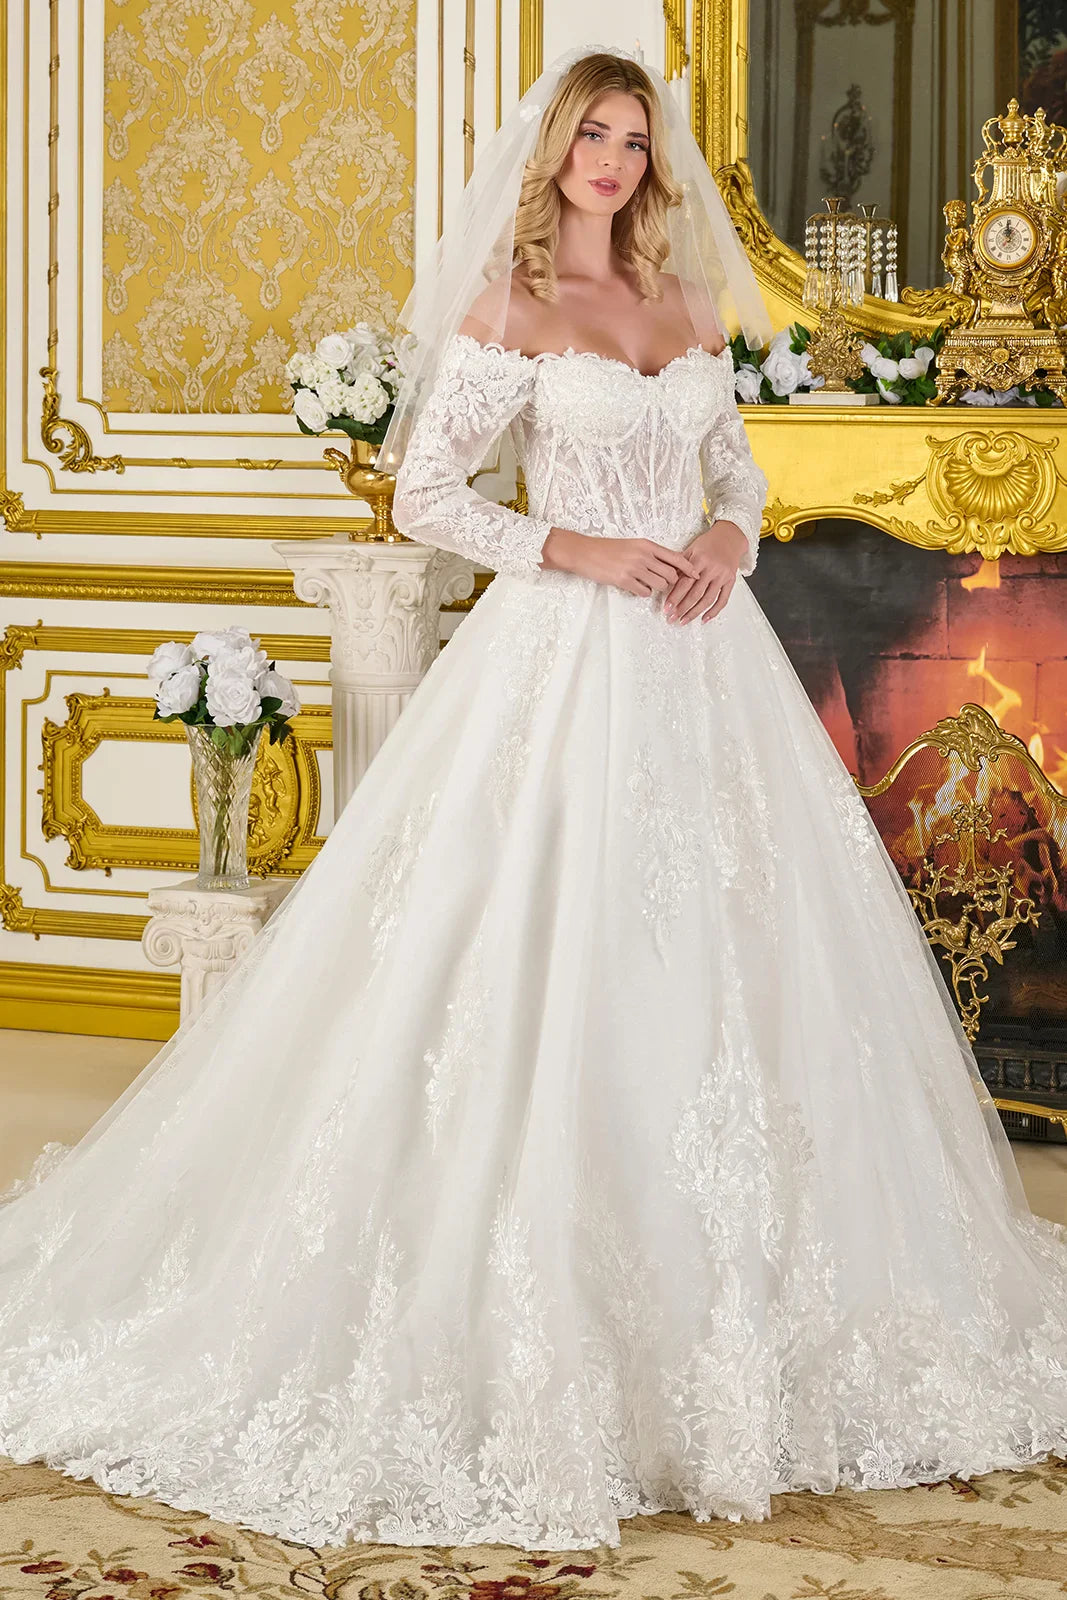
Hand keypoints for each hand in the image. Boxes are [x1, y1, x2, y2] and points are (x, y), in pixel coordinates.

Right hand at [541, 528, 700, 596]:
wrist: (585, 552)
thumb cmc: (608, 549)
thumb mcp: (633, 545)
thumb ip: (650, 554)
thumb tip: (669, 565)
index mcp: (647, 545)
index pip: (676, 557)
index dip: (689, 568)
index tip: (697, 575)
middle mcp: (644, 556)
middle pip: (671, 575)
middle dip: (671, 583)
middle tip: (664, 584)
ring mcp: (634, 568)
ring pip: (660, 585)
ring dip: (656, 588)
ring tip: (646, 583)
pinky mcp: (624, 580)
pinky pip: (644, 592)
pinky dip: (642, 592)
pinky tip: (635, 587)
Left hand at [662, 521, 747, 623]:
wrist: (730, 537)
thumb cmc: (708, 543)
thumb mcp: (691, 549)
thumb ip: (680, 564)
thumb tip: (665, 579)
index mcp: (700, 559)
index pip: (684, 582)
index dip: (674, 597)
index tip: (666, 608)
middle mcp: (712, 568)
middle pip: (695, 594)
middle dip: (682, 608)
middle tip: (671, 618)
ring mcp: (722, 576)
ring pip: (708, 599)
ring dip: (694, 613)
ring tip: (683, 621)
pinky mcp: (731, 581)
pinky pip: (723, 600)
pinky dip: (714, 611)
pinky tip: (704, 619)